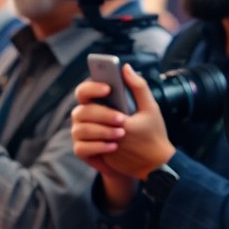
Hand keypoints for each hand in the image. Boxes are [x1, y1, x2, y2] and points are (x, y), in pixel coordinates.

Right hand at [72, 64, 173, 182]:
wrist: (147, 161)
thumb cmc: (147, 130)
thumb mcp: (148, 108)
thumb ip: (138, 87)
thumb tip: (126, 67)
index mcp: (99, 102)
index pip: (85, 90)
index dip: (92, 87)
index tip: (108, 89)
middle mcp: (86, 116)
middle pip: (82, 110)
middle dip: (102, 114)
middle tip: (121, 119)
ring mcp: (82, 134)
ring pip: (80, 129)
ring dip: (101, 131)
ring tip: (121, 135)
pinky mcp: (84, 151)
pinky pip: (81, 147)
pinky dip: (97, 147)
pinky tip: (113, 147)